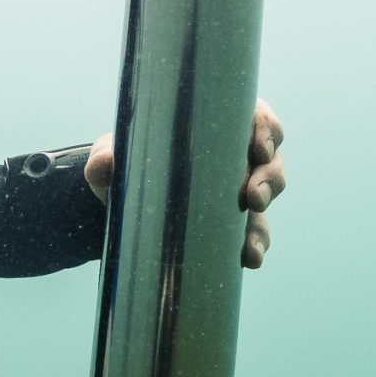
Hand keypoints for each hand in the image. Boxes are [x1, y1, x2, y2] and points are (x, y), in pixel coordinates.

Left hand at [83, 100, 287, 268]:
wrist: (120, 201)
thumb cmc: (125, 163)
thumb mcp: (113, 157)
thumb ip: (105, 158)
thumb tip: (104, 165)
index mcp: (216, 126)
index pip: (256, 117)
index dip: (267, 129)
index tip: (259, 147)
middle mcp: (234, 157)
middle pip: (271, 161)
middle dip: (270, 178)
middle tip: (253, 196)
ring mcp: (236, 192)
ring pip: (266, 200)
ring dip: (264, 218)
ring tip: (250, 240)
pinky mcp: (231, 224)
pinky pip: (253, 234)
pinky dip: (255, 246)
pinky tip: (250, 259)